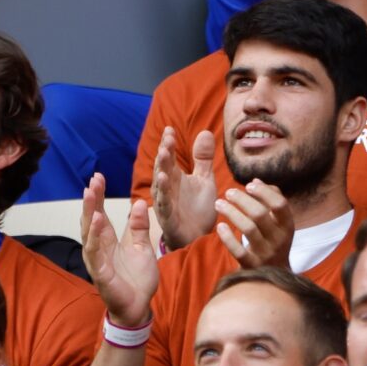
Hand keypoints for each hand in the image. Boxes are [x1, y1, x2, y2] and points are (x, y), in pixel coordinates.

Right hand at [82, 173, 157, 326]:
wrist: (139, 306)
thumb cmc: (137, 278)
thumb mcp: (142, 246)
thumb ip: (138, 226)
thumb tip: (138, 202)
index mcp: (107, 240)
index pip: (100, 213)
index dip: (97, 196)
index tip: (98, 177)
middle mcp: (98, 248)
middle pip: (91, 219)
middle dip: (91, 200)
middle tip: (92, 180)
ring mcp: (97, 261)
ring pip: (89, 234)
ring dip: (89, 213)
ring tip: (90, 194)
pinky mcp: (101, 274)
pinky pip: (96, 253)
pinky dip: (95, 237)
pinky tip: (97, 222)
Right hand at [152, 127, 216, 248]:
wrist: (199, 236)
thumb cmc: (198, 208)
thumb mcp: (204, 179)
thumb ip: (203, 159)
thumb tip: (205, 131)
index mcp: (174, 177)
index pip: (169, 157)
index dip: (168, 143)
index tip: (169, 129)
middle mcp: (166, 187)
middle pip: (163, 167)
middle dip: (164, 152)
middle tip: (167, 138)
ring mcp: (165, 202)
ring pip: (161, 183)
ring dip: (161, 168)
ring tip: (163, 153)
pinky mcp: (168, 217)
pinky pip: (164, 203)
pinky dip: (163, 192)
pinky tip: (163, 179)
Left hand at [214, 179, 293, 268]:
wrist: (273, 276)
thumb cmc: (272, 240)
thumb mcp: (278, 222)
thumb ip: (270, 199)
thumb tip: (256, 180)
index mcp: (287, 226)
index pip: (280, 204)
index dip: (264, 192)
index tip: (248, 185)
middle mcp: (279, 239)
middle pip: (260, 214)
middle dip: (242, 200)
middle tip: (228, 192)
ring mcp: (266, 254)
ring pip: (248, 229)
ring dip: (231, 213)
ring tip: (218, 203)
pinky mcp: (251, 265)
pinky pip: (239, 251)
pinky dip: (228, 238)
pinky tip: (220, 226)